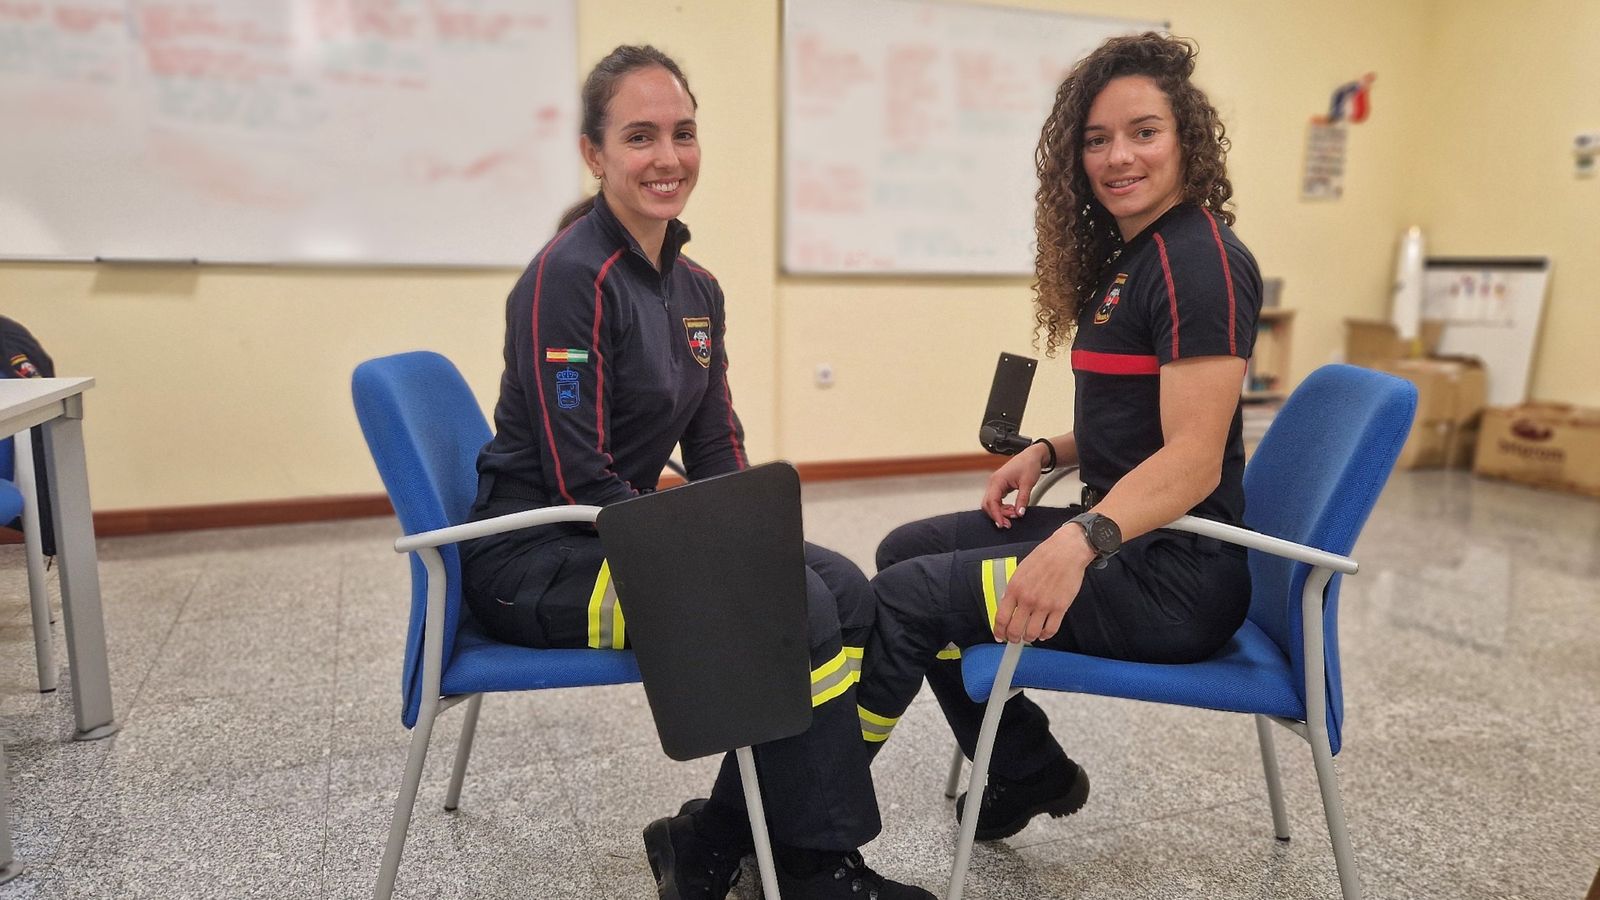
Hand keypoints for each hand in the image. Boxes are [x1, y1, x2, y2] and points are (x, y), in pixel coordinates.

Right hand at [980, 443, 1049, 528]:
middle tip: (1009, 523)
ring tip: (1014, 515)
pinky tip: (1012, 510)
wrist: (1033, 456)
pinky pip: (996, 500)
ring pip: (991, 503)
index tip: (1003, 524)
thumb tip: (1019, 513)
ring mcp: (996, 484)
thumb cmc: (1029, 464)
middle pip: (988, 504)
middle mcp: (993, 482)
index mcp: (998, 480)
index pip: (991, 501)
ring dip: (1000, 512)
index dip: (996, 515)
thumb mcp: (1027, 483)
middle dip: (997, 515)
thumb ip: (1023, 499)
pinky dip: (1002, 507)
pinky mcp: (1000, 486)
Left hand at [992, 525, 1095, 642]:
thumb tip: (1007, 605)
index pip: (1001, 618)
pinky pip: (1051, 630)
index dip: (999, 631)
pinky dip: (1046, 635)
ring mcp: (1044, 605)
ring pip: (1032, 633)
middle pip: (1015, 630)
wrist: (1066, 552)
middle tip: (1014, 639)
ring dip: (1029, 637)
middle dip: (1013, 639)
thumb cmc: (1043, 558)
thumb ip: (1013, 589)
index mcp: (1014, 589)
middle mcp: (1027, 599)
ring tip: (1030, 635)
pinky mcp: (1060, 607)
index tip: (999, 636)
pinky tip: (1044, 634)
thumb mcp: (1020, 571)